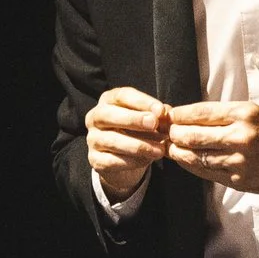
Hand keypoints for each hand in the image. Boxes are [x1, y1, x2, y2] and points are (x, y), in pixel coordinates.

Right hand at [86, 87, 168, 201]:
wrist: (126, 159)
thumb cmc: (139, 131)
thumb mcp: (149, 119)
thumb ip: (158, 115)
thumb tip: (166, 114)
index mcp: (108, 101)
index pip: (122, 96)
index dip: (141, 102)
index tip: (160, 110)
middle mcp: (95, 117)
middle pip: (108, 115)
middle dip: (133, 119)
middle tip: (154, 124)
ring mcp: (92, 139)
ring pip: (111, 140)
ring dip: (138, 145)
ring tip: (159, 150)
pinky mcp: (94, 159)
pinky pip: (111, 160)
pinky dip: (131, 161)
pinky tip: (147, 161)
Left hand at [165, 100, 258, 194]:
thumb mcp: (256, 113)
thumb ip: (225, 116)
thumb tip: (191, 117)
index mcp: (244, 114)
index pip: (200, 113)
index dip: (179, 115)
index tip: (169, 115)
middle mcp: (240, 137)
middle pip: (192, 136)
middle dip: (173, 134)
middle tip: (165, 132)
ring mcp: (239, 161)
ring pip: (196, 156)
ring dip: (178, 152)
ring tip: (170, 147)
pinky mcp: (239, 180)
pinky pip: (207, 172)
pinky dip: (192, 166)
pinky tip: (185, 160)